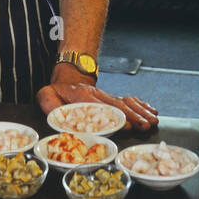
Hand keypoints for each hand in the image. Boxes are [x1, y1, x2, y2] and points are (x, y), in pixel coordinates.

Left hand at [35, 80, 158, 131]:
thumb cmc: (57, 90)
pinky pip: (129, 100)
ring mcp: (106, 96)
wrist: (69, 74)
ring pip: (126, 103)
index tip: (126, 124)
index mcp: (82, 97)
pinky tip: (152, 110)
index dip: (114, 116)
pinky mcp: (112, 98)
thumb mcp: (46, 95)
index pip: (100, 107)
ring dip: (141, 111)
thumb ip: (49, 105)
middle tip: (145, 125)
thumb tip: (55, 117)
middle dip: (133, 116)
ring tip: (153, 119)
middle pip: (118, 106)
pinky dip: (141, 105)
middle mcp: (98, 95)